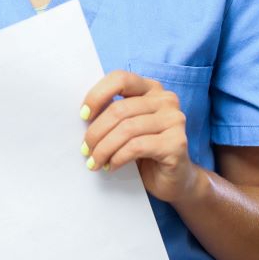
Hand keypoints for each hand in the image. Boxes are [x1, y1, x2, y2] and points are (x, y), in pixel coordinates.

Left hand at [81, 71, 200, 204]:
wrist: (173, 181)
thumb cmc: (144, 152)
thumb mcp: (126, 127)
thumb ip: (112, 115)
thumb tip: (82, 116)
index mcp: (151, 88)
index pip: (120, 78)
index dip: (97, 95)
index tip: (82, 116)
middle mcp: (166, 100)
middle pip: (120, 109)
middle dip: (96, 132)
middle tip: (85, 150)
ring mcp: (174, 120)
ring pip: (127, 129)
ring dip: (104, 148)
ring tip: (95, 162)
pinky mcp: (176, 143)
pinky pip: (137, 146)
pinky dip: (118, 157)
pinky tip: (112, 166)